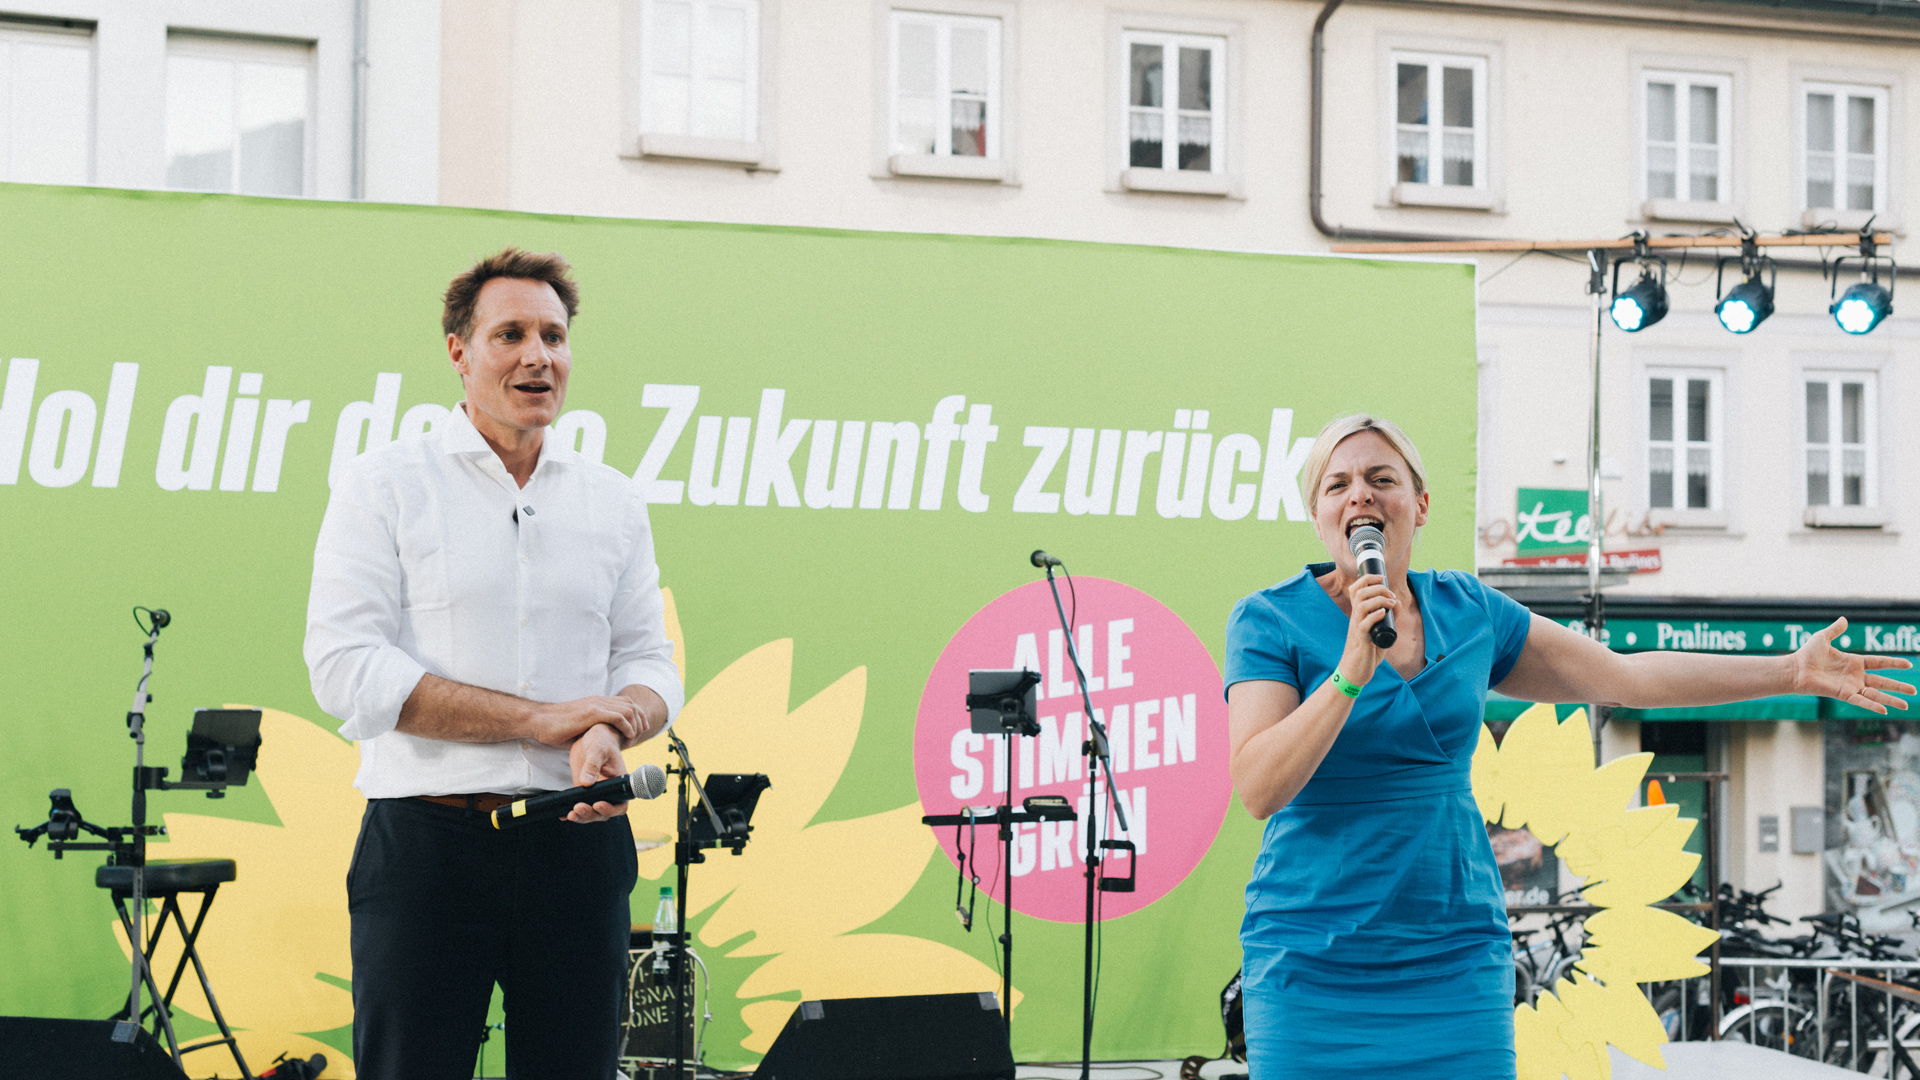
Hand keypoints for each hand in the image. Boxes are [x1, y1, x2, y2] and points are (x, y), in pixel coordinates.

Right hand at [531, 696, 641, 747]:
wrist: (539, 721)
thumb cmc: (555, 729)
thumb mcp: (579, 728)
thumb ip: (592, 731)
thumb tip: (600, 744)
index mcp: (597, 703)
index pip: (625, 703)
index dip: (636, 715)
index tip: (638, 731)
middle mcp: (599, 701)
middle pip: (631, 704)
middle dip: (640, 720)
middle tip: (640, 736)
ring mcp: (596, 705)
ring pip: (628, 710)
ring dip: (635, 726)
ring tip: (632, 740)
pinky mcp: (592, 713)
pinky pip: (618, 717)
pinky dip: (627, 728)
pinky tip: (626, 738)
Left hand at [565, 723, 630, 822]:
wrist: (592, 738)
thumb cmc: (602, 741)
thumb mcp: (597, 749)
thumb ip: (592, 765)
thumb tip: (586, 783)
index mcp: (619, 784)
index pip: (620, 805)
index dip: (610, 810)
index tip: (598, 804)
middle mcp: (609, 792)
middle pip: (602, 814)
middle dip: (590, 814)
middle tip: (578, 808)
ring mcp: (595, 794)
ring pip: (590, 813)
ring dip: (581, 816)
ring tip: (570, 814)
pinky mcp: (582, 792)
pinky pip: (577, 806)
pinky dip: (570, 812)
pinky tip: (561, 814)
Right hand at [1338, 573, 1397, 688]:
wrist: (1356, 670)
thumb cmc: (1368, 651)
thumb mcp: (1381, 630)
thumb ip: (1390, 617)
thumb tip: (1397, 602)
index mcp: (1358, 614)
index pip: (1356, 589)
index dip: (1367, 578)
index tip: (1381, 578)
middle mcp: (1356, 618)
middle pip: (1360, 593)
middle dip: (1378, 588)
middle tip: (1391, 596)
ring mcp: (1357, 628)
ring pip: (1361, 605)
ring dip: (1378, 600)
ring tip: (1390, 603)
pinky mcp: (1361, 640)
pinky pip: (1364, 625)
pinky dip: (1374, 616)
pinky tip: (1383, 614)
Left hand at [1790, 618, 1914, 714]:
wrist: (1795, 669)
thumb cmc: (1807, 654)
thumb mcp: (1823, 638)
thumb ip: (1835, 630)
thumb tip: (1844, 619)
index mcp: (1853, 662)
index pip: (1879, 663)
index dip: (1894, 663)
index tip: (1909, 664)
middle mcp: (1855, 676)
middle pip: (1882, 681)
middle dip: (1898, 686)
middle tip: (1914, 691)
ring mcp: (1850, 686)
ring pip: (1876, 694)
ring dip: (1891, 699)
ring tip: (1906, 704)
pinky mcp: (1843, 694)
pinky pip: (1861, 700)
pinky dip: (1872, 705)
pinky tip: (1885, 710)